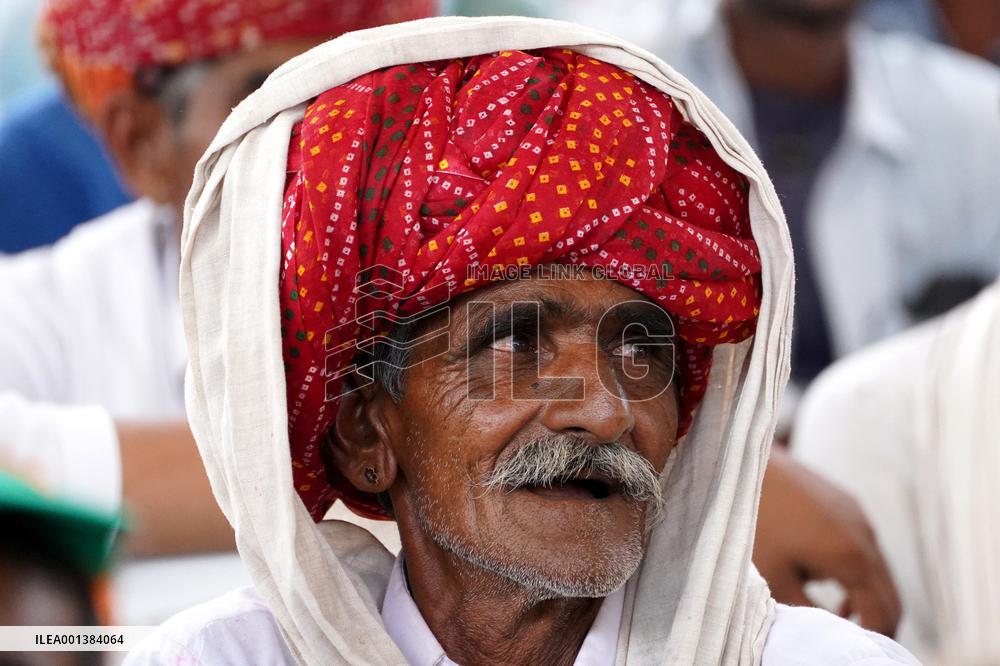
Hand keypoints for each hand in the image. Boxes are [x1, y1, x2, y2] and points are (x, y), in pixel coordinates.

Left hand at [754, 446, 900, 636]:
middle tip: (855, 640)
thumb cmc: (755, 522)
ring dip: (867, 596)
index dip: (874, 639)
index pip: (883, 613)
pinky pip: (866, 546)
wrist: (744, 464)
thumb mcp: (776, 578)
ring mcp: (859, 515)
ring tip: (839, 614)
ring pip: (879, 569)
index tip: (857, 652)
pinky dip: (859, 570)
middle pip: (890, 594)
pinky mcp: (847, 502)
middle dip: (877, 622)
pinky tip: (826, 577)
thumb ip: (808, 613)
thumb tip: (828, 636)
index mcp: (853, 558)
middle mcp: (866, 535)